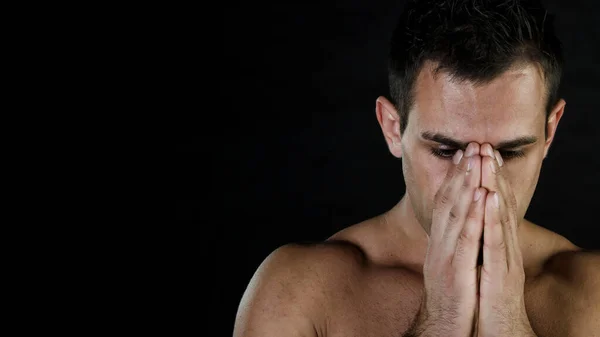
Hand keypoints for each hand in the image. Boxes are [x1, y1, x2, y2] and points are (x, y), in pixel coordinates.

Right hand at [410, 142, 486, 336]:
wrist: (442, 325)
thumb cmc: (451, 295)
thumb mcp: (448, 263)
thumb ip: (451, 242)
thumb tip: (456, 223)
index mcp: (439, 241)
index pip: (444, 204)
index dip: (453, 178)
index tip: (462, 155)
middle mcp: (439, 243)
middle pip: (448, 202)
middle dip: (460, 174)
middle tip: (470, 147)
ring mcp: (446, 255)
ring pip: (455, 214)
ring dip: (466, 186)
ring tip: (476, 162)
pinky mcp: (456, 270)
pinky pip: (466, 239)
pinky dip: (473, 215)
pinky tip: (481, 197)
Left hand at [476, 144, 535, 336]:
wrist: (498, 330)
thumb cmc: (487, 297)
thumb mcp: (480, 263)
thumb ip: (477, 242)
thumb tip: (467, 221)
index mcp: (496, 243)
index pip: (493, 205)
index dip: (487, 178)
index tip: (479, 153)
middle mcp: (504, 247)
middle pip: (498, 206)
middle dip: (491, 174)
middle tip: (484, 146)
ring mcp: (505, 259)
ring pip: (499, 217)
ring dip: (494, 187)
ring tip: (488, 162)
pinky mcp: (502, 274)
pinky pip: (496, 242)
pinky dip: (494, 218)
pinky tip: (491, 199)